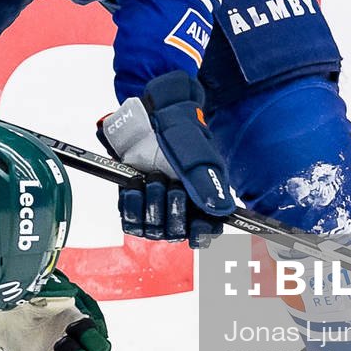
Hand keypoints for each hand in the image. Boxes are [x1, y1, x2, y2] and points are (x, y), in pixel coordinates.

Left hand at [96, 70, 235, 245]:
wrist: (150, 116)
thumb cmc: (181, 131)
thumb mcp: (197, 152)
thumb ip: (207, 181)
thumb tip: (219, 210)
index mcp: (204, 199)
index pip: (206, 232)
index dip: (201, 233)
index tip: (196, 225)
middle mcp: (181, 207)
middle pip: (177, 233)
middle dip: (174, 211)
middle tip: (173, 187)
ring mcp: (156, 206)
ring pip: (153, 230)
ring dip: (152, 206)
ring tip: (154, 179)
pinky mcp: (135, 203)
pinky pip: (131, 222)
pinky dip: (131, 206)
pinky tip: (135, 186)